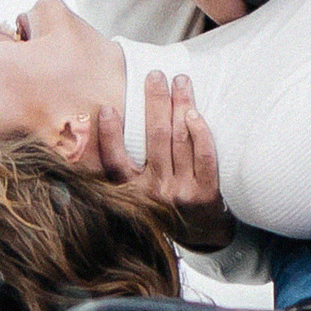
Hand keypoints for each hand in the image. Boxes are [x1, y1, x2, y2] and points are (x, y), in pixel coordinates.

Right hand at [89, 70, 235, 252]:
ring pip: (179, 140)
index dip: (109, 135)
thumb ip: (124, 167)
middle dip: (155, 101)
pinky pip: (204, 156)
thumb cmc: (166, 204)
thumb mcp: (137, 193)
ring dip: (180, 105)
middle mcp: (154, 192)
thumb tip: (104, 123)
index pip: (114, 161)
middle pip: (154, 138)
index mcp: (132, 191)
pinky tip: (194, 113)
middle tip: (156, 75)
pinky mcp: (206, 194)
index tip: (108, 108)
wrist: (202, 235)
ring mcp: (181, 192)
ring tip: (180, 81)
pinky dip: (200, 132)